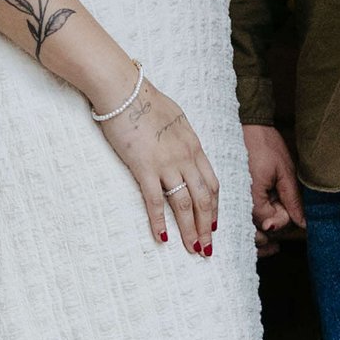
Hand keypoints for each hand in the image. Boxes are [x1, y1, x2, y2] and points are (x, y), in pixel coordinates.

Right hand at [96, 72, 217, 253]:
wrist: (124, 90)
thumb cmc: (144, 99)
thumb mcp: (174, 116)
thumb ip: (179, 135)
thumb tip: (179, 142)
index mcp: (193, 145)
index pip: (212, 182)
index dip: (215, 206)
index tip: (215, 222)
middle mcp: (186, 157)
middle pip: (204, 198)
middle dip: (208, 226)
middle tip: (208, 247)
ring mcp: (167, 164)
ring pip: (186, 204)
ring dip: (191, 230)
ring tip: (194, 249)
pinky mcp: (144, 167)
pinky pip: (155, 201)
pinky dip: (159, 222)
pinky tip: (162, 238)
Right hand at [243, 122, 305, 235]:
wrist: (247, 128)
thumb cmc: (266, 146)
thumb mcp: (285, 173)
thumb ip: (292, 200)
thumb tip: (303, 224)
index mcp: (252, 198)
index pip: (270, 224)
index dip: (285, 218)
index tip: (287, 200)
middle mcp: (239, 204)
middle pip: (260, 231)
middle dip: (276, 222)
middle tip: (283, 203)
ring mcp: (236, 202)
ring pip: (252, 227)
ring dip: (267, 222)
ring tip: (274, 203)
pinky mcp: (235, 197)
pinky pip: (247, 217)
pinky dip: (259, 216)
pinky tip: (267, 208)